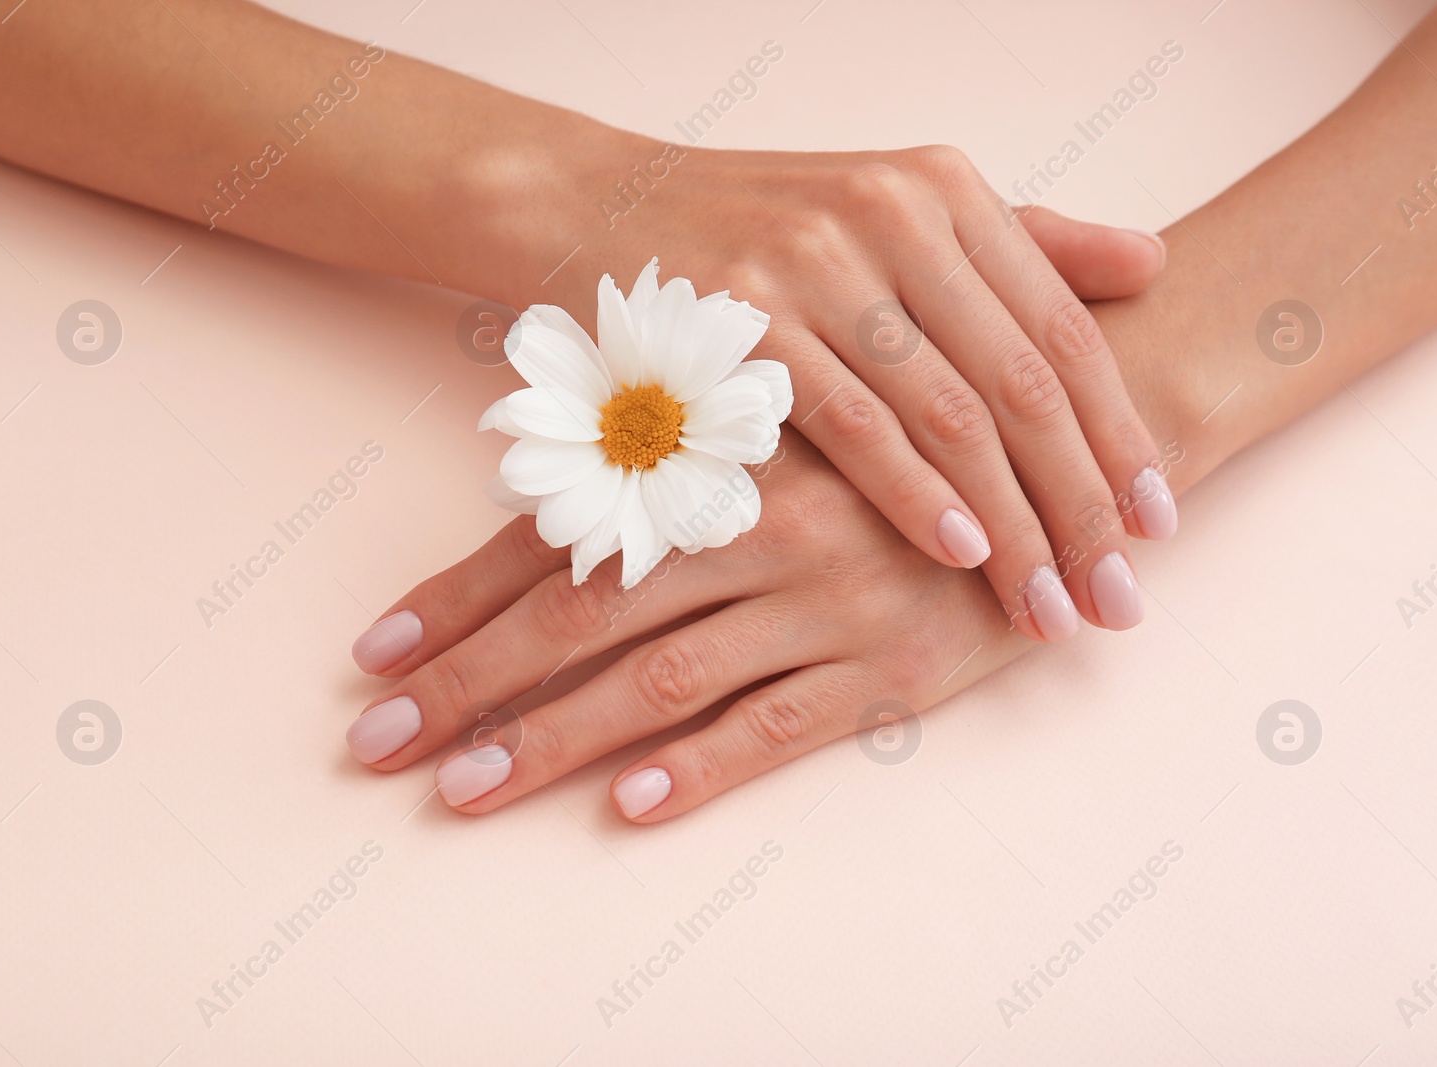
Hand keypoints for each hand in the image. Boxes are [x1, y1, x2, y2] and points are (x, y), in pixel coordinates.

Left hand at [345, 433, 1025, 819]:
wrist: (1063, 455)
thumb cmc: (905, 433)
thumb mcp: (789, 422)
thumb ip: (681, 455)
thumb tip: (549, 504)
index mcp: (720, 462)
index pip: (559, 536)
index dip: (458, 599)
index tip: (374, 655)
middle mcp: (756, 527)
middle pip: (579, 614)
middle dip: (467, 682)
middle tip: (376, 740)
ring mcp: (823, 600)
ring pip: (657, 678)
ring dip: (548, 739)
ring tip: (460, 791)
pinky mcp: (891, 668)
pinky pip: (778, 726)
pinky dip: (700, 766)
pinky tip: (628, 804)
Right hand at [527, 141, 1175, 639]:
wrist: (587, 202)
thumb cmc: (749, 233)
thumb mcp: (888, 214)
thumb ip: (1017, 244)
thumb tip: (1150, 265)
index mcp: (942, 189)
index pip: (1062, 329)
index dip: (1122, 434)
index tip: (1160, 525)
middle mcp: (893, 213)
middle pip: (1024, 382)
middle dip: (1084, 503)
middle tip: (1119, 597)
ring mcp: (817, 262)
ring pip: (951, 414)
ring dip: (1012, 525)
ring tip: (1052, 606)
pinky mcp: (744, 318)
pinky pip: (855, 426)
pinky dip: (916, 497)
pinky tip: (963, 557)